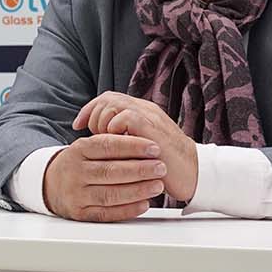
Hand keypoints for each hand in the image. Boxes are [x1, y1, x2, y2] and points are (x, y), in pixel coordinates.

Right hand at [42, 134, 168, 221]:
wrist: (50, 184)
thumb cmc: (80, 164)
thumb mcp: (87, 148)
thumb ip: (111, 144)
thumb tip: (145, 143)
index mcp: (78, 150)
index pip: (106, 145)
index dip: (132, 146)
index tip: (154, 147)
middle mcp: (75, 172)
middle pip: (110, 171)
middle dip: (139, 169)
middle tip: (161, 167)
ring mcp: (76, 194)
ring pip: (109, 194)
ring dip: (137, 190)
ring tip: (157, 185)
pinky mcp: (80, 213)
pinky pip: (106, 213)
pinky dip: (127, 210)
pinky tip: (144, 204)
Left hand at [74, 92, 197, 202]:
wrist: (193, 173)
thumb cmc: (163, 165)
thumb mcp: (137, 147)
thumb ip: (122, 137)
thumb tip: (96, 138)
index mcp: (141, 112)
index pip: (108, 98)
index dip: (89, 110)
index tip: (78, 126)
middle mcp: (145, 109)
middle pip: (107, 99)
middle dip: (93, 118)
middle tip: (96, 138)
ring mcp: (149, 116)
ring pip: (112, 105)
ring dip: (103, 125)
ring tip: (110, 143)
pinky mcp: (152, 127)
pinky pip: (124, 117)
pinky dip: (115, 129)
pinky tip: (119, 144)